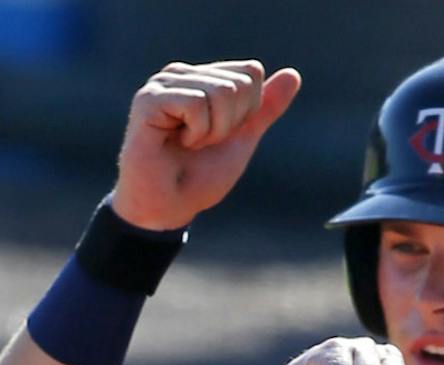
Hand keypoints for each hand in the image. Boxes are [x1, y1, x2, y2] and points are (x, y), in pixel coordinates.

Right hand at [112, 61, 302, 231]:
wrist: (165, 211)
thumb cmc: (196, 179)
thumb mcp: (240, 141)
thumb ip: (264, 110)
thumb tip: (294, 75)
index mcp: (202, 78)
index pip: (251, 73)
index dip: (246, 113)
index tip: (217, 137)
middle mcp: (181, 74)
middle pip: (240, 82)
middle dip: (230, 124)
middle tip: (199, 144)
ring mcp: (163, 83)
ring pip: (223, 92)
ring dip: (213, 132)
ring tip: (187, 145)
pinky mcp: (150, 99)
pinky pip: (198, 104)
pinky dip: (197, 132)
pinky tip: (174, 143)